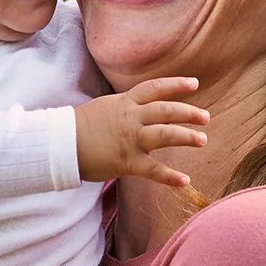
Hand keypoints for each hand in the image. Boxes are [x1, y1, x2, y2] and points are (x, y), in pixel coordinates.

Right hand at [74, 77, 209, 188]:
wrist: (59, 144)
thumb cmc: (76, 127)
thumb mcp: (102, 107)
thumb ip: (122, 108)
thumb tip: (134, 110)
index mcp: (124, 103)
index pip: (155, 88)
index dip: (176, 84)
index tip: (194, 84)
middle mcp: (131, 118)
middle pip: (167, 110)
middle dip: (189, 113)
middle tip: (205, 117)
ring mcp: (131, 139)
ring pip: (165, 134)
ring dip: (187, 136)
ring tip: (203, 139)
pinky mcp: (127, 162)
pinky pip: (154, 170)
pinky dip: (171, 177)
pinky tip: (185, 181)